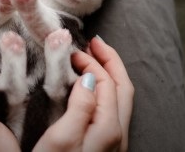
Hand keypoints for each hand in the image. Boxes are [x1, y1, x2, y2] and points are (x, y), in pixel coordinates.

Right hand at [34, 36, 133, 151]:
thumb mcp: (62, 138)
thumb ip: (80, 107)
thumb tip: (89, 78)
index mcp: (109, 127)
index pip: (107, 83)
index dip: (92, 62)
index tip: (72, 52)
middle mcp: (117, 133)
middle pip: (122, 87)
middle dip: (109, 61)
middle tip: (94, 42)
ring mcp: (113, 141)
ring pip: (119, 98)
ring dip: (108, 74)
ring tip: (93, 58)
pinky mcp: (103, 146)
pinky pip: (111, 109)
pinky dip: (103, 90)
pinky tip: (89, 88)